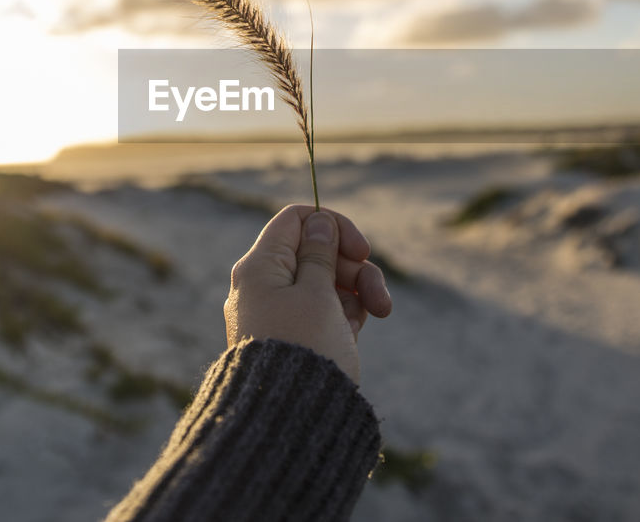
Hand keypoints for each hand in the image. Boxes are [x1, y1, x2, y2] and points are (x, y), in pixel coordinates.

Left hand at [224, 205, 392, 383]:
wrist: (290, 418)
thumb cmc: (305, 348)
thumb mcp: (318, 293)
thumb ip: (320, 254)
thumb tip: (317, 223)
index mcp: (260, 267)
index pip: (296, 221)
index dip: (333, 227)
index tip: (362, 250)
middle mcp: (262, 285)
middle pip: (316, 254)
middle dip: (354, 270)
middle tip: (379, 297)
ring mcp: (276, 312)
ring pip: (324, 284)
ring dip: (356, 293)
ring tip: (376, 316)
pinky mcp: (291, 336)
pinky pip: (321, 312)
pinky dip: (342, 316)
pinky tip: (353, 335)